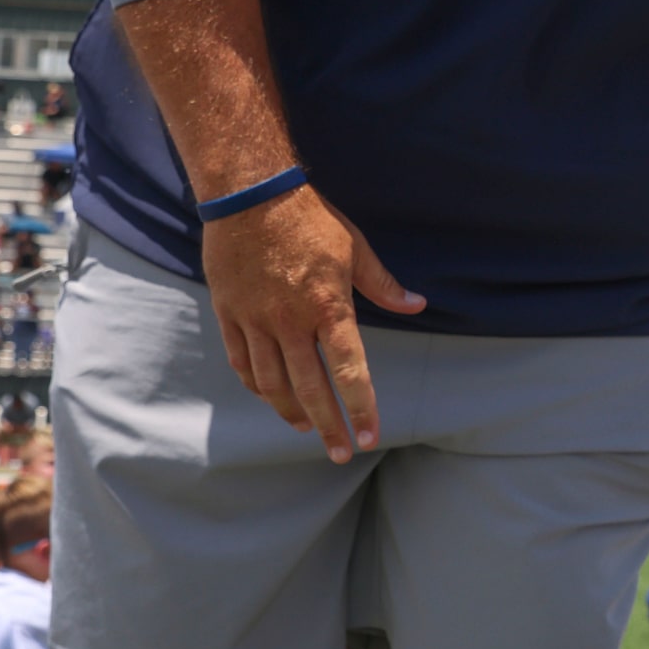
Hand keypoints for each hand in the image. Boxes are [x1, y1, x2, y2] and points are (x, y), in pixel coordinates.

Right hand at [201, 186, 423, 461]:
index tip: (369, 437)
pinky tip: (270, 397)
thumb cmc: (310, 220)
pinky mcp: (229, 314)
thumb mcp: (357, 250)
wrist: (249, 195)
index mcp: (328, 307)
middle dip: (328, 427)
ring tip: (307, 429)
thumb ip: (384, 287)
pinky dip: (257, 386)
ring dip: (291, 411)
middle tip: (340, 453)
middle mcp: (290, 321)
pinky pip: (242, 362)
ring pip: (271, 382)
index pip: (349, 370)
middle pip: (309, 388)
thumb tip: (418, 305)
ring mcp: (256, 320)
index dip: (360, 407)